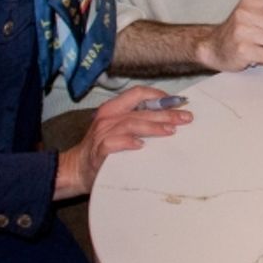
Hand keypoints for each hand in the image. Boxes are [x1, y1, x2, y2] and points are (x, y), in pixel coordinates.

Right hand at [54, 86, 192, 199]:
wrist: (76, 169)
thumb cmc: (103, 147)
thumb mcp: (119, 128)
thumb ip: (138, 120)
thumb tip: (170, 116)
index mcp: (113, 108)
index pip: (138, 93)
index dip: (159, 95)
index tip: (178, 102)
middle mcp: (107, 118)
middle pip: (140, 110)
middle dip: (165, 112)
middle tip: (186, 117)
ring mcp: (102, 134)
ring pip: (130, 124)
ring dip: (152, 126)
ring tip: (171, 130)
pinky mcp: (98, 151)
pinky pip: (112, 144)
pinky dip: (127, 143)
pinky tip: (141, 146)